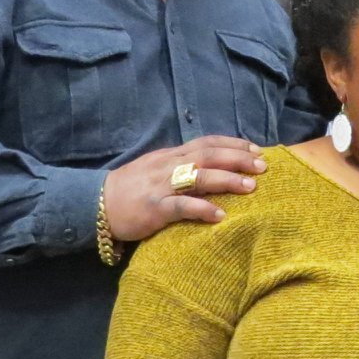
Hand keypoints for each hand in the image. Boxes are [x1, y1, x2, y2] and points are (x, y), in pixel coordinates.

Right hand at [102, 135, 265, 241]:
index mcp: (171, 155)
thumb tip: (213, 166)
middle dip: (238, 158)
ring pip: (198, 177)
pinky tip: (220, 215)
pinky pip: (180, 206)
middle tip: (263, 166)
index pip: (206, 143)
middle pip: (208, 156)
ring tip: (251, 186)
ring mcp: (160, 186)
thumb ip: (181, 166)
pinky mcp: (153, 208)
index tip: (256, 149)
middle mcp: (168, 166)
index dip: (232, 144)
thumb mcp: (157, 169)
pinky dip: (201, 209)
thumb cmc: (131, 189)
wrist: (95, 204)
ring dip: (227, 180)